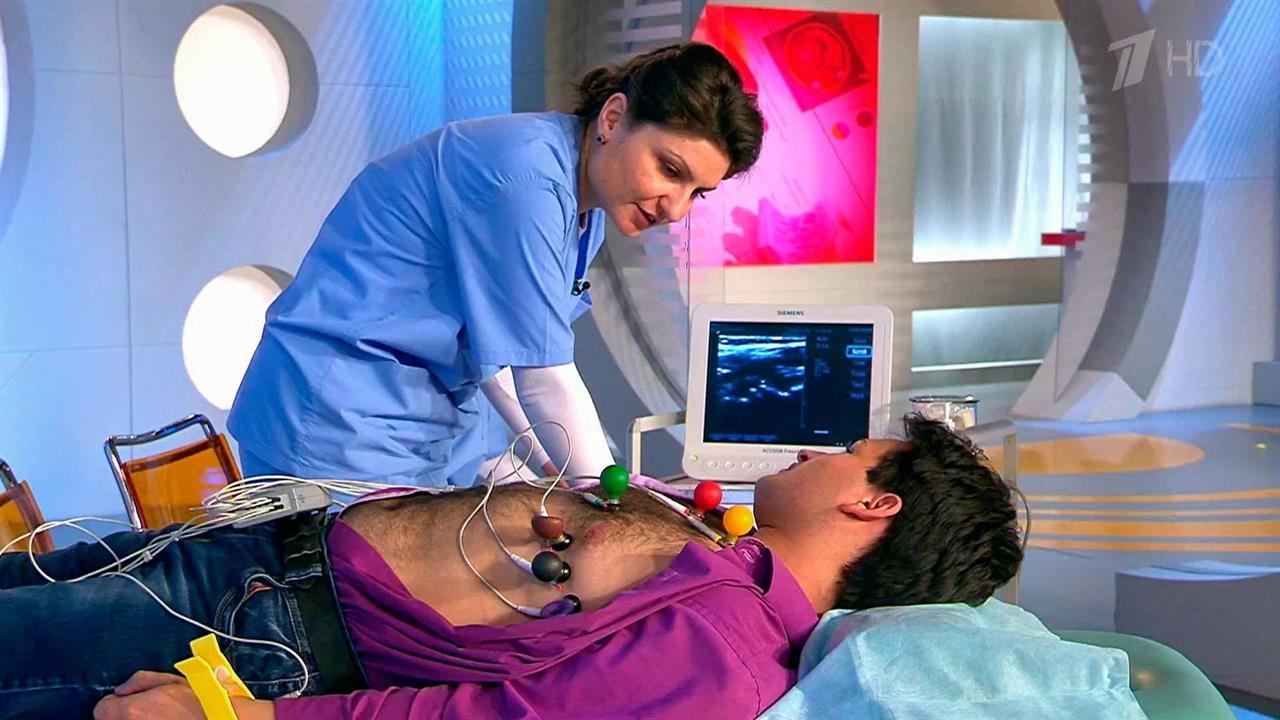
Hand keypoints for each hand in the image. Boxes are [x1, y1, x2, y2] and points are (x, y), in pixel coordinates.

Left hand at [94, 670, 274, 719]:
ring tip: (158, 717)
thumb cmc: (200, 701)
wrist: (221, 719)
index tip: (129, 701)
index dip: (116, 702)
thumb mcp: (171, 680)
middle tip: (146, 711)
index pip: (102, 708)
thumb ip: (139, 681)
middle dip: (124, 714)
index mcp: (131, 711)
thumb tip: (122, 689)